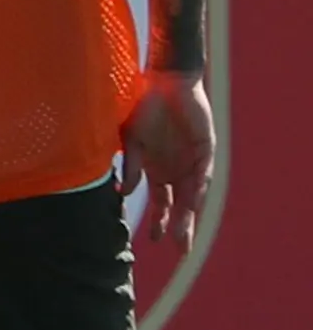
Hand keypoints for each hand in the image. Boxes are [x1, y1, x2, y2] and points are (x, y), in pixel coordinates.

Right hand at [125, 71, 217, 249]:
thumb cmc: (141, 107)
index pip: (161, 202)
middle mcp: (176, 168)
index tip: (150, 241)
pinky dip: (198, 185)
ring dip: (188, 214)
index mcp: (158, 169)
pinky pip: (203, 170)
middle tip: (179, 250)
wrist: (163, 79)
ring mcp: (192, 159)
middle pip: (180, 204)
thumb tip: (124, 192)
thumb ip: (131, 165)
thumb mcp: (130, 140)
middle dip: (178, 227)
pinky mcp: (205, 146)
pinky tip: (193, 202)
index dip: (157, 221)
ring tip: (183, 236)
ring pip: (193, 193)